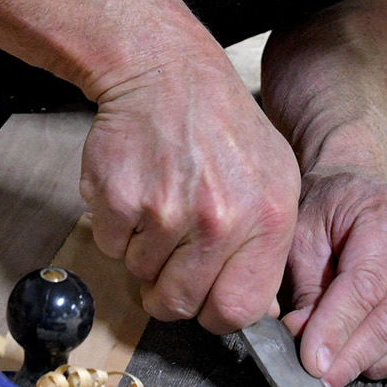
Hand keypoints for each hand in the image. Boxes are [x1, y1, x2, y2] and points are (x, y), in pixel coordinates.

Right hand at [81, 57, 300, 332]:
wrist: (166, 71)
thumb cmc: (222, 124)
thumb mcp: (275, 176)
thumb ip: (270, 243)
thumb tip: (260, 306)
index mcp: (267, 217)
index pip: (240, 310)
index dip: (216, 314)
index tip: (207, 303)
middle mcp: (220, 219)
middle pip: (181, 303)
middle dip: (171, 292)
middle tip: (171, 261)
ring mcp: (166, 211)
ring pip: (142, 276)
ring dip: (144, 254)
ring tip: (160, 206)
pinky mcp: (119, 201)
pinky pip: (111, 249)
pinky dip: (117, 230)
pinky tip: (137, 190)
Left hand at [281, 170, 386, 386]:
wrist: (357, 199)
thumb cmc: (329, 214)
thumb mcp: (303, 236)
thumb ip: (306, 290)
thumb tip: (306, 344)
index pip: (367, 285)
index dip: (337, 329)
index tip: (312, 361)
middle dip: (352, 356)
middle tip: (319, 377)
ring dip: (379, 362)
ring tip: (341, 364)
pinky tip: (373, 357)